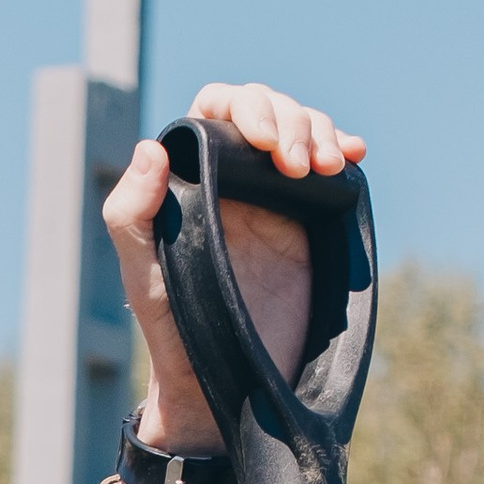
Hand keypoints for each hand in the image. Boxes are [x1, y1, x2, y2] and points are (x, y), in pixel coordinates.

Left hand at [104, 83, 365, 463]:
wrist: (222, 375)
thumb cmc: (170, 325)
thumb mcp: (140, 271)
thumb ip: (131, 213)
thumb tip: (152, 148)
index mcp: (193, 174)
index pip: (218, 108)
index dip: (245, 108)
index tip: (263, 142)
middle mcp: (234, 175)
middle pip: (268, 110)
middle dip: (292, 121)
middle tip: (299, 167)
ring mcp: (275, 194)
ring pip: (304, 129)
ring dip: (321, 133)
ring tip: (326, 167)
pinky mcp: (309, 218)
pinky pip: (329, 169)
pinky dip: (344, 150)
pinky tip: (353, 156)